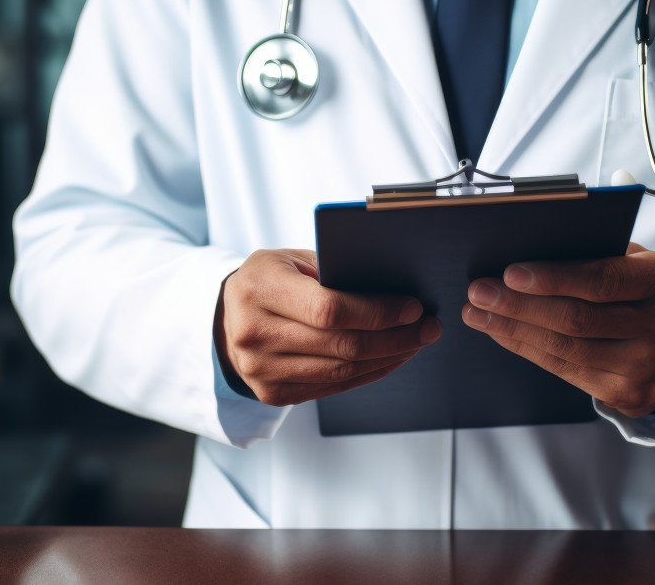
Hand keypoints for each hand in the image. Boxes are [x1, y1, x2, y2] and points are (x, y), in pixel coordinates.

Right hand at [217, 249, 441, 405]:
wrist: (225, 320)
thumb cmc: (268, 280)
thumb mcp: (289, 260)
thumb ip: (332, 270)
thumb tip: (394, 288)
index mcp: (258, 289)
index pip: (328, 309)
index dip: (377, 312)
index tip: (413, 307)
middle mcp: (254, 333)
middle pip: (341, 345)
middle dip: (395, 337)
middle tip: (429, 327)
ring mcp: (261, 371)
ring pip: (341, 372)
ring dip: (389, 358)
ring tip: (417, 342)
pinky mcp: (273, 395)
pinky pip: (333, 387)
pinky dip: (369, 373)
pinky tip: (392, 358)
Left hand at [462, 244, 654, 417]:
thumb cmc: (642, 290)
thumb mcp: (634, 263)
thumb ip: (593, 255)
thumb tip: (525, 251)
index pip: (603, 280)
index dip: (554, 278)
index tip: (509, 273)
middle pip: (578, 319)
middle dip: (520, 305)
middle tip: (478, 291)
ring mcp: (645, 366)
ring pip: (566, 349)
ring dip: (513, 329)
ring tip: (477, 312)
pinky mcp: (627, 394)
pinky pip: (565, 371)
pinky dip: (526, 348)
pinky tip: (500, 332)